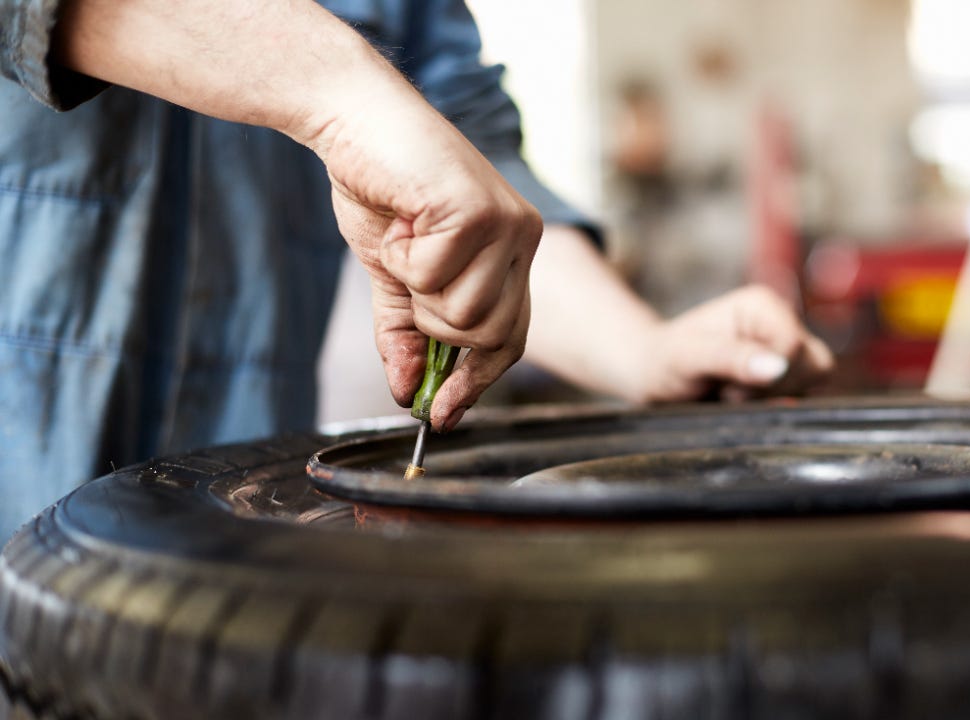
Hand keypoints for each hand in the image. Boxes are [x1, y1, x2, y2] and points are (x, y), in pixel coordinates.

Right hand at [313, 82, 541, 430]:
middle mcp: (523, 238)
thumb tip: (406, 395)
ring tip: (405, 240)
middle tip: (407, 276)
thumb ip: (406, 334)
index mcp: (515, 252)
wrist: (354, 120)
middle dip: (435, 327)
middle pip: (490, 337)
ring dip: (417, 290)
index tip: (442, 416)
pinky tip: (401, 220)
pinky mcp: (479, 213)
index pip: (510, 338)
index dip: (476, 381)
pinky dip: (402, 259)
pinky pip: (435, 279)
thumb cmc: (380, 189)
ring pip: (464, 316)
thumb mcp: (395, 275)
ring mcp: (507, 225)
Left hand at [635, 285, 834, 402]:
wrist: (654, 375)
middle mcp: (780, 321)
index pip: (794, 345)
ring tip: (735, 394)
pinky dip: (776, 405)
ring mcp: (787, 348)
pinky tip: (744, 401)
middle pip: (812, 364)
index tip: (728, 383)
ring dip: (774, 398)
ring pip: (815, 380)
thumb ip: (731, 358)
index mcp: (762, 304)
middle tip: (729, 390)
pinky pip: (806, 394)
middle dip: (772, 389)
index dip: (766, 376)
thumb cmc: (666, 360)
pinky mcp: (788, 372)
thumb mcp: (688, 357)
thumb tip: (778, 366)